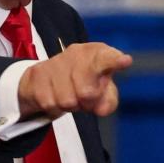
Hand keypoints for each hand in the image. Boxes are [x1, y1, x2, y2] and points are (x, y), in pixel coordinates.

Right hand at [17, 42, 132, 119]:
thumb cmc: (82, 81)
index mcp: (97, 54)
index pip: (107, 58)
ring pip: (67, 100)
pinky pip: (50, 103)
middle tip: (85, 98)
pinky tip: (55, 95)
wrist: (43, 76)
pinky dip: (55, 107)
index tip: (125, 61)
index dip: (115, 61)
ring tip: (69, 94)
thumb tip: (102, 108)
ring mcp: (56, 62)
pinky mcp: (38, 74)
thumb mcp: (101, 90)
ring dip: (70, 105)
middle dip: (87, 102)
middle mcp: (77, 53)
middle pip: (87, 92)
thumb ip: (108, 100)